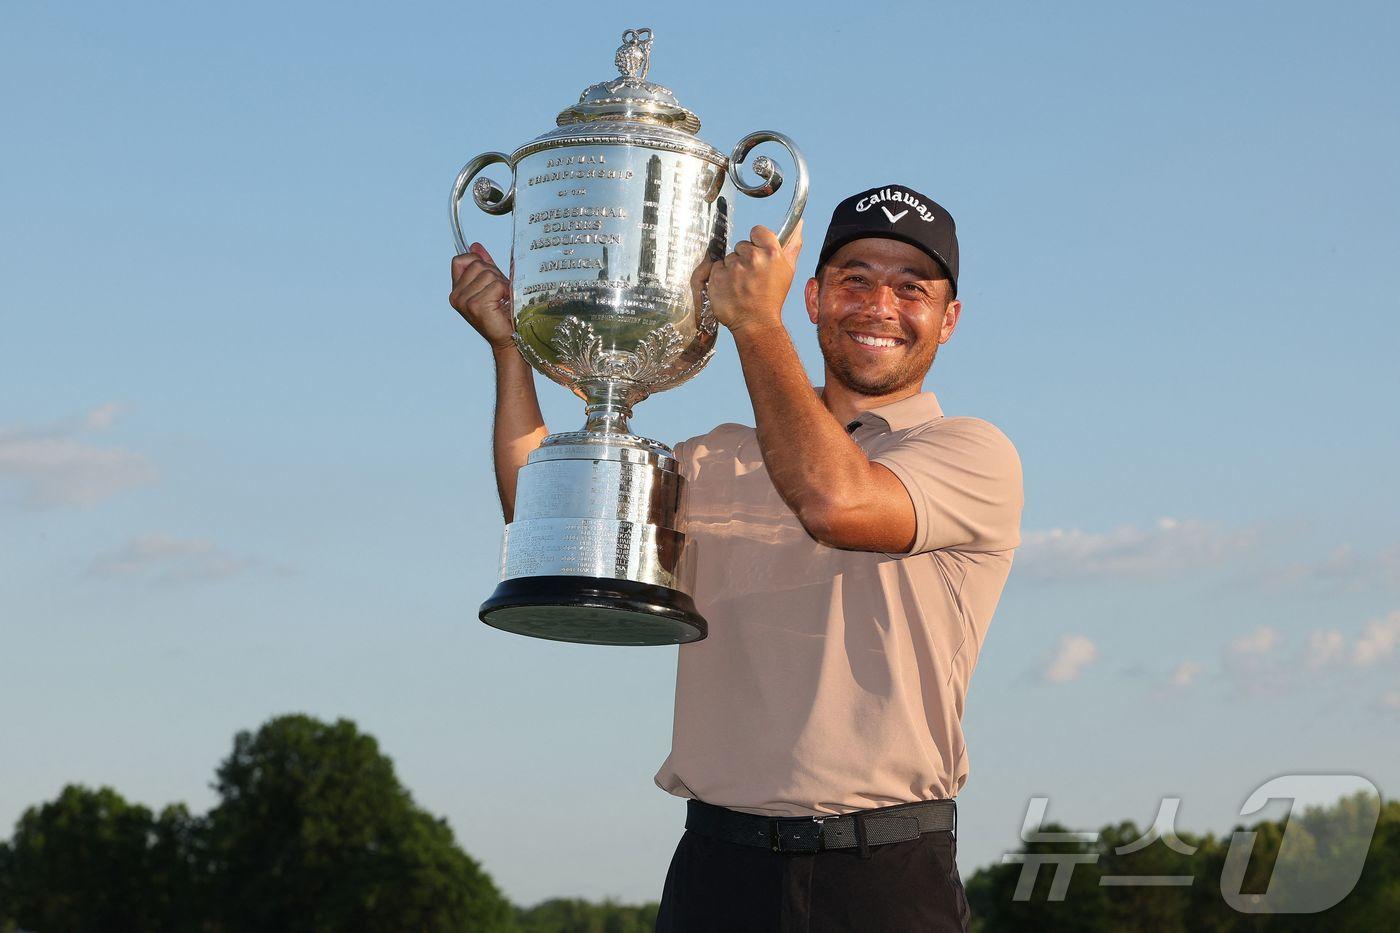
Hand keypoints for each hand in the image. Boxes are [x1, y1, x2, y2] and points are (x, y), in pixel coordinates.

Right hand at [449, 243, 514, 350]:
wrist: (510, 338)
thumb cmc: (502, 313)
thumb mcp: (491, 284)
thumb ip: (483, 265)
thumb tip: (475, 245)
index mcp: (457, 290)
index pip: (460, 260)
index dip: (477, 261)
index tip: (490, 274)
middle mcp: (457, 296)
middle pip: (477, 265)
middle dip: (494, 274)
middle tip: (501, 292)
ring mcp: (465, 301)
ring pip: (487, 274)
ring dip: (502, 283)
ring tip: (504, 298)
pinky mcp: (476, 305)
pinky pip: (495, 285)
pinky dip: (506, 291)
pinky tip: (506, 302)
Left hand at [698, 221, 802, 336]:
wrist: (756, 323)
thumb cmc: (772, 299)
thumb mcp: (788, 271)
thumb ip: (792, 245)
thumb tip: (798, 224)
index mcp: (771, 253)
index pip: (757, 231)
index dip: (756, 242)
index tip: (758, 254)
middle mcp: (752, 258)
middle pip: (742, 246)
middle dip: (744, 258)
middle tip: (751, 277)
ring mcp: (733, 268)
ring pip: (729, 258)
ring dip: (732, 269)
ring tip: (740, 285)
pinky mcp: (717, 277)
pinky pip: (716, 268)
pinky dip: (720, 277)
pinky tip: (730, 288)